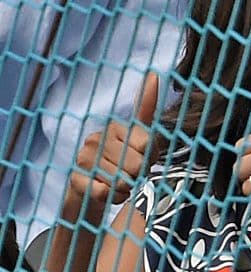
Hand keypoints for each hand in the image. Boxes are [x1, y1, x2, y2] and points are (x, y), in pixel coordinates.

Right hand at [68, 72, 159, 217]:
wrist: (94, 189)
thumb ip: (148, 110)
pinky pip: (104, 192)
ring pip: (121, 181)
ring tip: (117, 183)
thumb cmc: (124, 163)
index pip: (147, 143)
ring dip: (125, 189)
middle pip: (137, 165)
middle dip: (139, 176)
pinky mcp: (75, 178)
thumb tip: (154, 74)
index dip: (151, 157)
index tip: (145, 157)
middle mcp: (97, 138)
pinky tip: (106, 192)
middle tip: (130, 174)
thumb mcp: (142, 140)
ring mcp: (84, 157)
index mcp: (116, 127)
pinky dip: (111, 197)